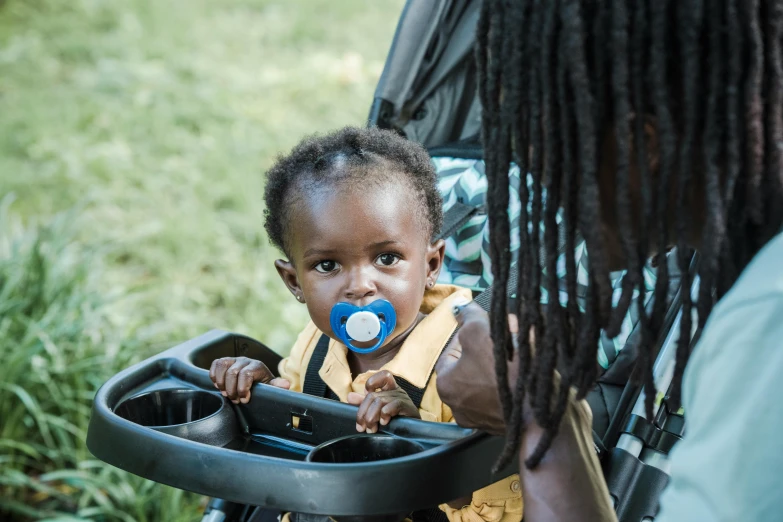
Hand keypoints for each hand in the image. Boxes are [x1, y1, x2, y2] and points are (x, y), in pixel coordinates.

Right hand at [209, 356, 289, 403]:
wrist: (257, 380)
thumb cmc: (262, 385)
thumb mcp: (270, 387)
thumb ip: (276, 387)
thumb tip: (286, 385)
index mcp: (257, 366)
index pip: (246, 374)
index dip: (242, 388)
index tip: (244, 399)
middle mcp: (245, 361)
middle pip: (232, 372)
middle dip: (232, 389)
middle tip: (235, 399)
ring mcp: (234, 360)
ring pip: (222, 365)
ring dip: (221, 382)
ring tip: (226, 393)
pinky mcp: (225, 362)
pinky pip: (216, 363)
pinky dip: (214, 375)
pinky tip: (218, 385)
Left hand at [347, 370, 420, 432]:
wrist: (415, 433)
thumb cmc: (396, 420)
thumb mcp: (377, 410)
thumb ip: (364, 403)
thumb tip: (350, 396)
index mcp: (390, 389)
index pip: (383, 375)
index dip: (372, 382)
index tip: (366, 395)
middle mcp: (396, 391)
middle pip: (373, 395)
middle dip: (363, 412)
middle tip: (361, 427)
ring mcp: (403, 398)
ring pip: (380, 401)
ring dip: (371, 417)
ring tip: (371, 429)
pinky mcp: (408, 407)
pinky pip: (393, 405)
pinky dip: (385, 414)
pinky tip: (384, 422)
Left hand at [435, 302, 517, 435]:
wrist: (538, 410)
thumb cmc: (502, 369)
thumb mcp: (479, 331)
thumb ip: (468, 317)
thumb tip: (460, 307)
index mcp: (445, 385)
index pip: (453, 350)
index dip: (470, 334)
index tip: (487, 325)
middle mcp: (457, 406)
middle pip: (473, 365)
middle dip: (489, 346)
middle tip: (508, 333)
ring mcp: (480, 418)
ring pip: (489, 379)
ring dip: (504, 361)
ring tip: (521, 347)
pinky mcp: (502, 423)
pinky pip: (503, 395)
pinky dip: (512, 381)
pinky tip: (526, 368)